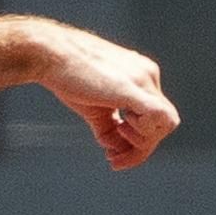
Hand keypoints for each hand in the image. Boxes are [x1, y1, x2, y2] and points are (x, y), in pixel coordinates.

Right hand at [29, 21, 177, 169]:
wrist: (51, 54)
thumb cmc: (66, 75)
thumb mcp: (91, 106)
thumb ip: (107, 127)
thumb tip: (114, 148)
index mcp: (141, 77)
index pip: (153, 116)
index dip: (138, 142)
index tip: (113, 155)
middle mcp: (147, 76)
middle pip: (162, 123)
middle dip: (140, 149)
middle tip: (114, 160)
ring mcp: (143, 80)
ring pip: (165, 123)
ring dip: (142, 145)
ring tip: (114, 151)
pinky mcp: (133, 88)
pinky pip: (159, 115)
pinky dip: (145, 133)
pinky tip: (121, 133)